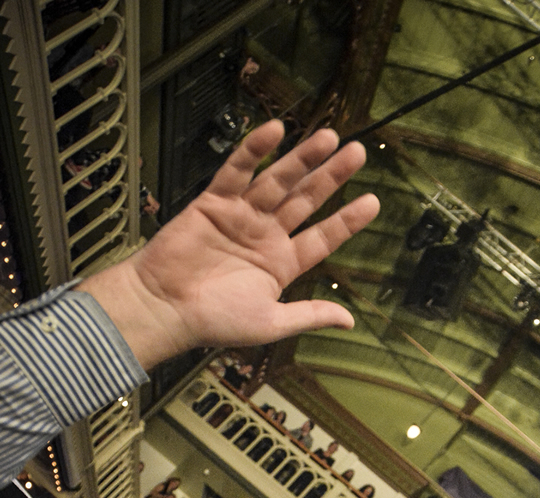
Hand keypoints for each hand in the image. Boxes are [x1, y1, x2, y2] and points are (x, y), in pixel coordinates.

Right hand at [78, 121, 378, 368]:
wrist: (166, 308)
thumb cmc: (216, 322)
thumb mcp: (272, 323)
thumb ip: (310, 315)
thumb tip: (349, 321)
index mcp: (282, 264)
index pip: (322, 237)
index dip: (347, 220)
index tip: (373, 202)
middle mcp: (265, 236)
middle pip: (306, 200)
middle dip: (331, 177)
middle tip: (358, 153)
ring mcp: (241, 216)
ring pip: (278, 181)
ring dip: (303, 158)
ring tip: (330, 137)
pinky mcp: (214, 202)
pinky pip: (238, 171)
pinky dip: (255, 150)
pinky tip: (276, 131)